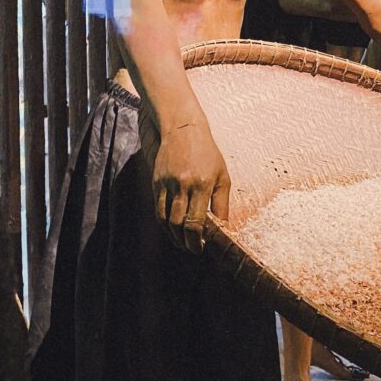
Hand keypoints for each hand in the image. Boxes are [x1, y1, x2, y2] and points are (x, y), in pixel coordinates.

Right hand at [152, 120, 230, 253]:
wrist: (183, 130)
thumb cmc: (207, 153)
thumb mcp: (222, 176)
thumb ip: (222, 203)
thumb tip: (223, 227)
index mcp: (202, 184)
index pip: (196, 221)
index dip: (197, 240)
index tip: (201, 248)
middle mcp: (183, 185)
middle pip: (179, 224)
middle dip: (185, 242)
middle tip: (192, 249)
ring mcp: (167, 184)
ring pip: (166, 220)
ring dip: (173, 236)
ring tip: (181, 243)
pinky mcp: (156, 182)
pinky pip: (158, 209)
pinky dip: (164, 223)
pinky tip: (171, 229)